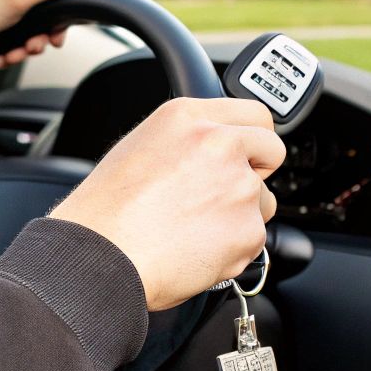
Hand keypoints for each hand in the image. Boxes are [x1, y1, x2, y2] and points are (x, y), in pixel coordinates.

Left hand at [0, 0, 89, 72]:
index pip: (59, 2)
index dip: (59, 26)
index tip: (53, 41)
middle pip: (42, 25)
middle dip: (35, 44)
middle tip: (25, 50)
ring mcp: (2, 10)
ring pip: (23, 37)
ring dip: (18, 52)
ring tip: (6, 56)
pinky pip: (6, 43)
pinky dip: (3, 54)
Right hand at [49, 98, 284, 311]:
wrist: (100, 256)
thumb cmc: (105, 212)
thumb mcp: (139, 148)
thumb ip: (185, 141)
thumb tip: (207, 152)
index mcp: (189, 117)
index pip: (254, 113)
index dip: (251, 138)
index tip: (247, 152)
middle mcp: (219, 144)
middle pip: (271, 151)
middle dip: (256, 171)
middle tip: (223, 194)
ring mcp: (239, 187)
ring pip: (263, 200)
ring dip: (241, 214)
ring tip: (195, 228)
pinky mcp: (248, 229)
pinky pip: (253, 238)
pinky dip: (232, 248)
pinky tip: (195, 249)